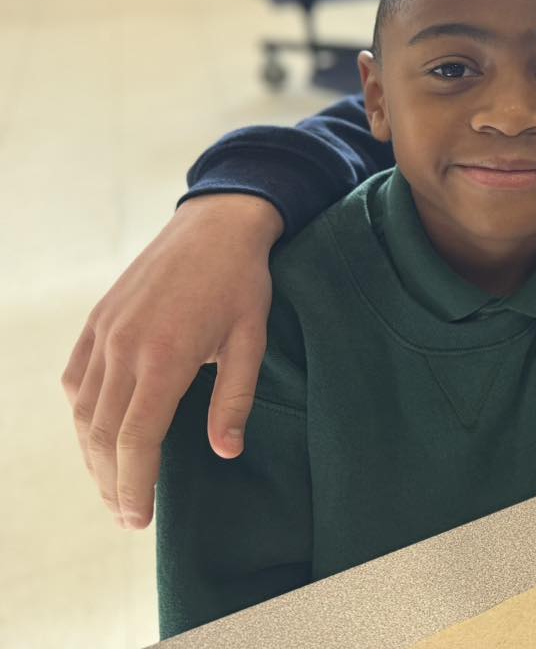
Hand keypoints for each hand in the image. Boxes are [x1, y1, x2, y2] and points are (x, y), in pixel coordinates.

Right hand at [62, 194, 281, 528]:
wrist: (215, 224)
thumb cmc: (242, 282)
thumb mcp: (251, 340)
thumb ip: (235, 398)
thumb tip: (225, 453)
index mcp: (164, 355)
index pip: (135, 439)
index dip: (134, 485)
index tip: (139, 519)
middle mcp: (123, 346)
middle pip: (101, 434)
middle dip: (112, 482)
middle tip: (128, 516)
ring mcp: (103, 332)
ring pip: (83, 412)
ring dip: (93, 456)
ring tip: (115, 486)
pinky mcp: (96, 322)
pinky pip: (75, 380)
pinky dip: (82, 416)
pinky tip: (98, 437)